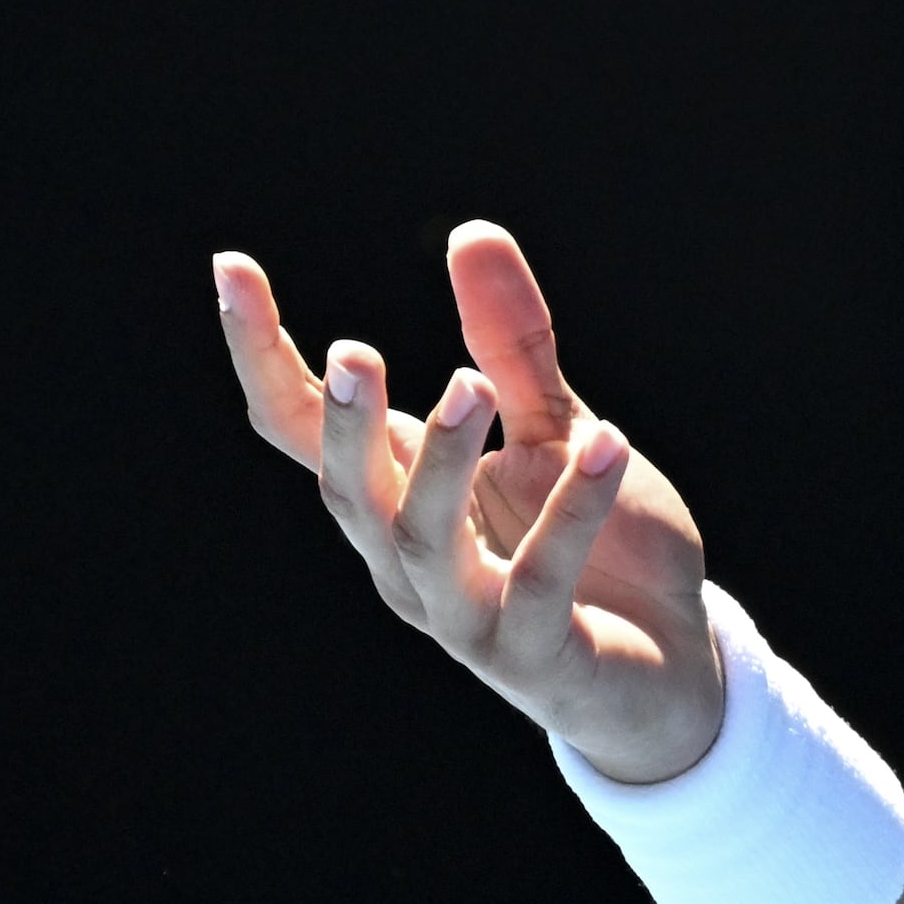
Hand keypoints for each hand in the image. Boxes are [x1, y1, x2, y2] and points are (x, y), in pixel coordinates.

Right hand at [214, 220, 725, 781]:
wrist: (672, 670)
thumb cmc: (602, 552)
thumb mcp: (554, 431)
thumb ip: (512, 347)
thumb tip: (469, 233)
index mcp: (398, 498)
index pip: (302, 426)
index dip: (262, 353)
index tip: (231, 267)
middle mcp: (408, 562)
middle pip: (347, 490)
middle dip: (345, 424)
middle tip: (357, 354)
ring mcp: (463, 616)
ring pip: (421, 540)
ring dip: (439, 462)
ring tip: (471, 385)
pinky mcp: (533, 653)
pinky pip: (539, 580)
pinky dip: (568, 512)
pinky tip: (607, 444)